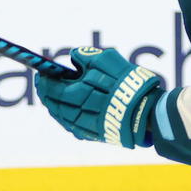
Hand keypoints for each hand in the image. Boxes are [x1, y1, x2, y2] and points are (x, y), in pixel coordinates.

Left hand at [34, 47, 160, 148]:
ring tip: (56, 96)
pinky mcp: (94, 135)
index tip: (42, 72)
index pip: (49, 87)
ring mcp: (83, 127)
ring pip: (61, 117)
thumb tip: (73, 56)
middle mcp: (74, 114)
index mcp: (74, 94)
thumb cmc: (127, 83)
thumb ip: (85, 56)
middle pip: (52, 104)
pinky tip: (70, 111)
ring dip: (56, 105)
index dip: (43, 79)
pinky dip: (68, 117)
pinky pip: (73, 126)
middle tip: (45, 84)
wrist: (148, 112)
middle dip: (46, 92)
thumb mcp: (106, 60)